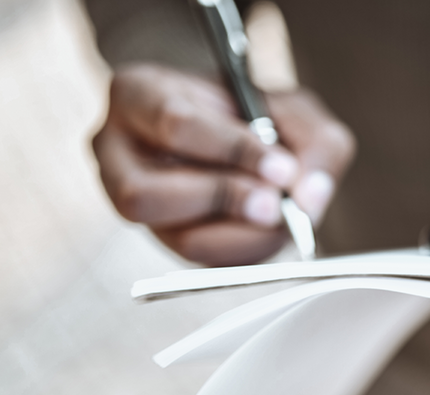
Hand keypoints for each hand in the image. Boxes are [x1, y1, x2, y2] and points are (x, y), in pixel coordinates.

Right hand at [92, 63, 354, 265]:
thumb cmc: (255, 112)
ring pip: (173, 238)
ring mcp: (132, 204)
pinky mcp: (166, 242)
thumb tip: (309, 197)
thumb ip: (314, 142)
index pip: (174, 123)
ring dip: (238, 234)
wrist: (238, 130)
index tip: (283, 168)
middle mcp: (116, 153)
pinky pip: (203, 263)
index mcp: (136, 95)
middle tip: (276, 203)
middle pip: (146, 195)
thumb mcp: (293, 109)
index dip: (232, 150)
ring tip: (278, 216)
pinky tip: (271, 231)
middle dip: (223, 201)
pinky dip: (247, 251)